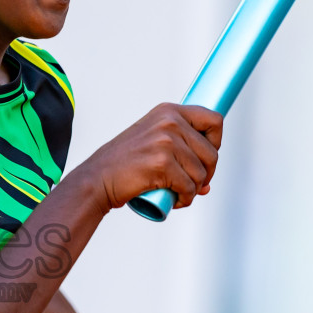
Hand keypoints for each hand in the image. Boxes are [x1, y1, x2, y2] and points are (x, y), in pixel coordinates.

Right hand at [78, 103, 221, 212]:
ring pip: (200, 173)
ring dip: (193, 190)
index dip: (215, 143)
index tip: (203, 158)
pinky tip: (175, 201)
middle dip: (205, 174)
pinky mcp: (162, 163)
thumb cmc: (123, 164)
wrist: (97, 179)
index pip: (214, 120)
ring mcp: (166, 142)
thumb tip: (207, 184)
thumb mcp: (153, 143)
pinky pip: (189, 187)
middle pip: (212, 153)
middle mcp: (170, 122)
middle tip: (192, 184)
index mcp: (169, 111)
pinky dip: (185, 199)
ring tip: (178, 193)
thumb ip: (180, 153)